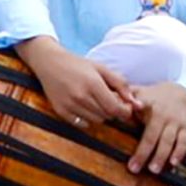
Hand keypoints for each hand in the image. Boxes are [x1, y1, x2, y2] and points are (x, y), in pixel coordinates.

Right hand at [17, 37, 139, 129]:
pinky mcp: (60, 110)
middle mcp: (80, 96)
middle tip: (109, 100)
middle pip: (107, 116)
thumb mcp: (101, 68)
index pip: (115, 109)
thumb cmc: (77, 64)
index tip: (125, 107)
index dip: (124, 112)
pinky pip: (82, 123)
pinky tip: (84, 107)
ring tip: (96, 102)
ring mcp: (69, 104)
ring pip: (96, 120)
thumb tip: (137, 104)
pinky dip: (87, 118)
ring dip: (100, 114)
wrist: (48, 62)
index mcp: (93, 84)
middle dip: (112, 110)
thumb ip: (121, 85)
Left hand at [128, 80, 185, 173]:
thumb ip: (123, 97)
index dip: (136, 108)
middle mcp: (163, 114)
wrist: (179, 93)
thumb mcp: (137, 92)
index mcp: (148, 104)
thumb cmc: (151, 97)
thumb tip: (106, 102)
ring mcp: (176, 121)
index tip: (131, 111)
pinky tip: (173, 163)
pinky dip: (179, 153)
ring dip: (161, 156)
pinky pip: (184, 142)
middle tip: (134, 168)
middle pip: (152, 135)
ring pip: (169, 141)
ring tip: (153, 169)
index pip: (141, 107)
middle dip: (143, 152)